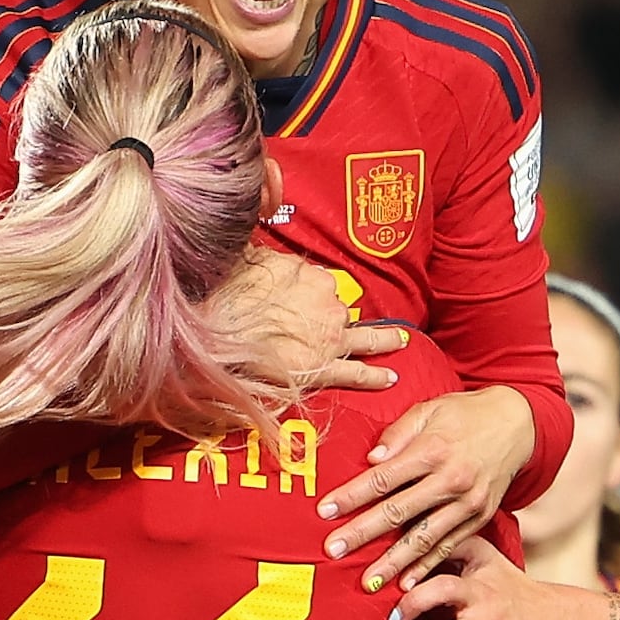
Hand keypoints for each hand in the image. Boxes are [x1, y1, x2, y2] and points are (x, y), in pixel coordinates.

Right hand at [208, 250, 404, 405]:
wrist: (218, 329)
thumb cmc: (227, 292)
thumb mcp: (246, 256)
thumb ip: (262, 254)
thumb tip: (259, 241)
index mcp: (312, 275)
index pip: (322, 284)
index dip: (313, 294)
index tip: (307, 298)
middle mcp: (328, 303)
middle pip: (339, 310)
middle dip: (335, 317)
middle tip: (334, 322)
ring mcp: (330, 337)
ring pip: (364, 338)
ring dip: (384, 339)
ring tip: (400, 340)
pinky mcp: (323, 368)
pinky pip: (355, 373)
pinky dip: (374, 377)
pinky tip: (390, 378)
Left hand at [322, 384, 530, 590]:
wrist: (518, 424)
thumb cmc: (465, 414)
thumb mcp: (430, 409)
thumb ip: (398, 434)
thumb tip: (371, 460)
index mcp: (434, 450)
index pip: (384, 478)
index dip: (352, 496)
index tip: (325, 511)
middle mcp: (452, 480)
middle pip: (399, 512)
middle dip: (363, 534)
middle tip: (333, 552)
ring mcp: (468, 504)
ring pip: (424, 538)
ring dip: (393, 563)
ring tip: (367, 582)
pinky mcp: (479, 519)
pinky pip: (448, 547)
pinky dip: (426, 568)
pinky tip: (406, 586)